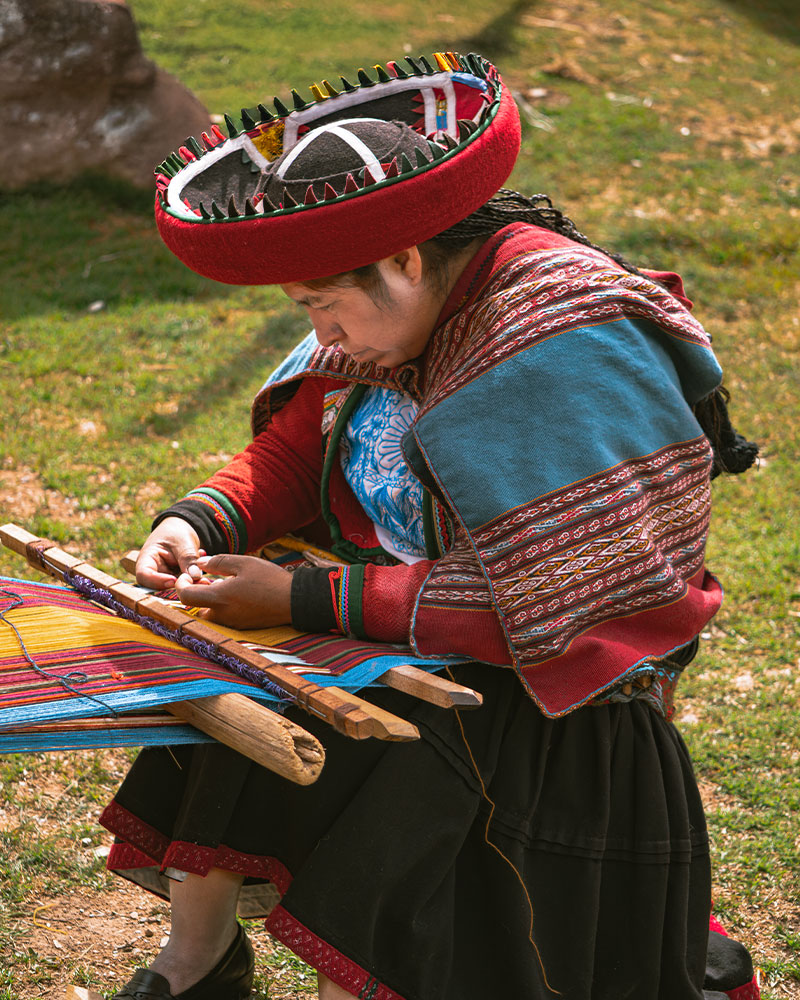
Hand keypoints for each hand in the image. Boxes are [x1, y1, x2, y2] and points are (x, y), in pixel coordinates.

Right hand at [136, 517, 204, 589]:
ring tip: (202, 567)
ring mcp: (165, 577)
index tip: (174, 581)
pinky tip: (202, 561)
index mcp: (147, 559)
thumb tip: (195, 577)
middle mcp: (153, 571)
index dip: (157, 582)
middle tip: (199, 580)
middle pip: (160, 586)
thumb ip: (188, 558)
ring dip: (191, 581)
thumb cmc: (176, 531)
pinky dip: (195, 577)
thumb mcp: (183, 542)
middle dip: (180, 586)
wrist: (182, 528)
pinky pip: (185, 583)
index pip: (144, 576)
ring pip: (175, 587)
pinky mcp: (176, 579)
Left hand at [175, 554, 292, 628]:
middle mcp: (223, 615)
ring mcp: (232, 623)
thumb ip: (217, 562)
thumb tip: (199, 564)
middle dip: (196, 592)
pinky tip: (235, 593)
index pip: (184, 596)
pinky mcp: (241, 626)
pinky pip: (223, 617)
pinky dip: (222, 605)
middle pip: (195, 606)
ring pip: (209, 613)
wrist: (295, 601)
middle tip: (207, 578)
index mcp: (220, 598)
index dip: (181, 584)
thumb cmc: (270, 579)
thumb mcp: (243, 562)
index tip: (190, 574)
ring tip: (222, 584)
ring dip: (209, 599)